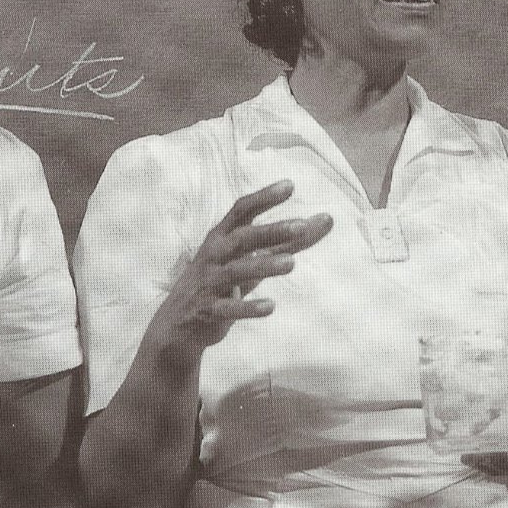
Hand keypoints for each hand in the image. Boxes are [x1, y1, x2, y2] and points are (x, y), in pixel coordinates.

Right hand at [150, 180, 332, 368]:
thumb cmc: (223, 280)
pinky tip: (270, 307)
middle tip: (301, 225)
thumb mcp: (254, 257)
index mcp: (223, 236)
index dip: (264, 197)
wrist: (179, 322)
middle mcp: (214, 254)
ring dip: (263, 266)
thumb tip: (328, 219)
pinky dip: (248, 307)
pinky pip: (228, 309)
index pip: (242, 210)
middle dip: (270, 231)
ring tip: (292, 263)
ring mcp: (209, 282)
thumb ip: (289, 240)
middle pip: (242, 238)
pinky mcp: (207, 310)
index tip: (289, 185)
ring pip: (236, 271)